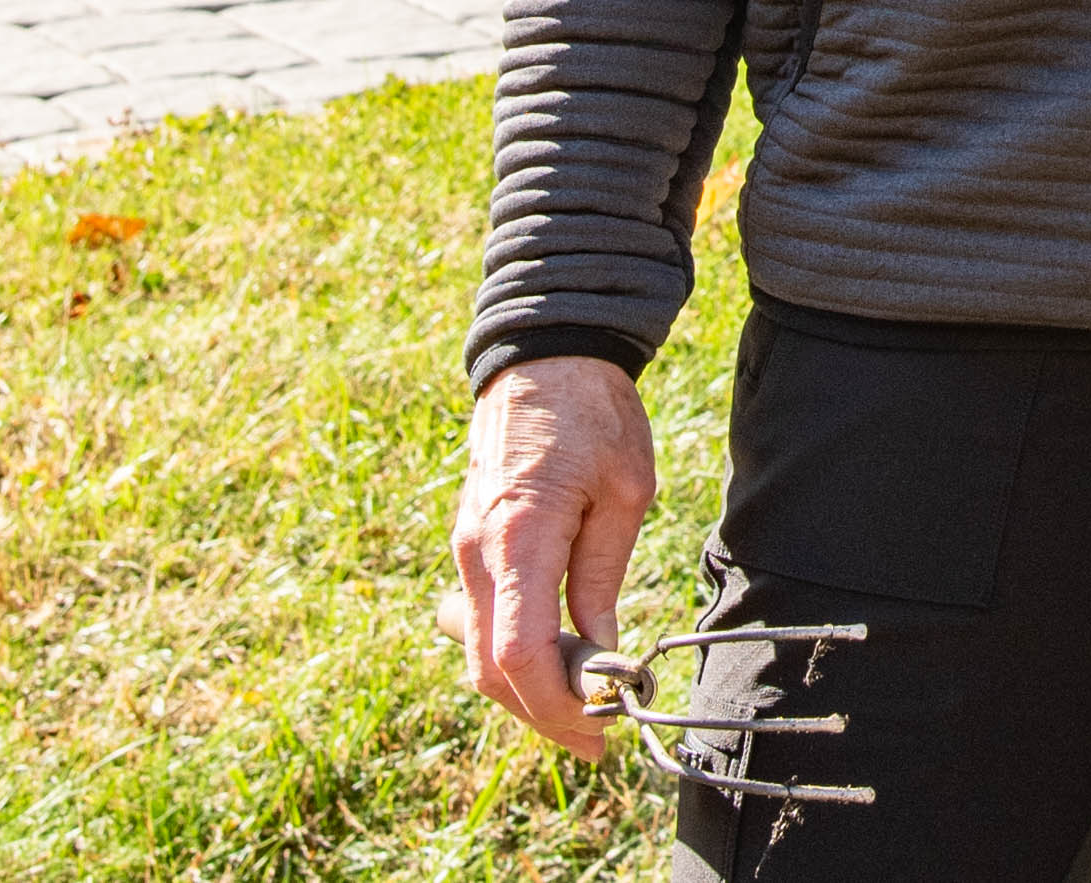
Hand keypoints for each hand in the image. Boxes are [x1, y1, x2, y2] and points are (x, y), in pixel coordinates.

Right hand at [443, 352, 657, 759]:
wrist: (543, 353)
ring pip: (478, 649)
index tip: (598, 729)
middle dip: (540, 714)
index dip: (554, 706)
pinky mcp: (468, 542)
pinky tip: (555, 655)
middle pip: (490, 668)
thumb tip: (599, 650)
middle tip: (596, 737)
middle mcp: (476, 552)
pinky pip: (479, 618)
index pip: (517, 654)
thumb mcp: (626, 493)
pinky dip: (510, 652)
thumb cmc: (595, 415)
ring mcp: (465, 548)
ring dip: (523, 688)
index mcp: (517, 538)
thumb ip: (602, 576)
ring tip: (582, 703)